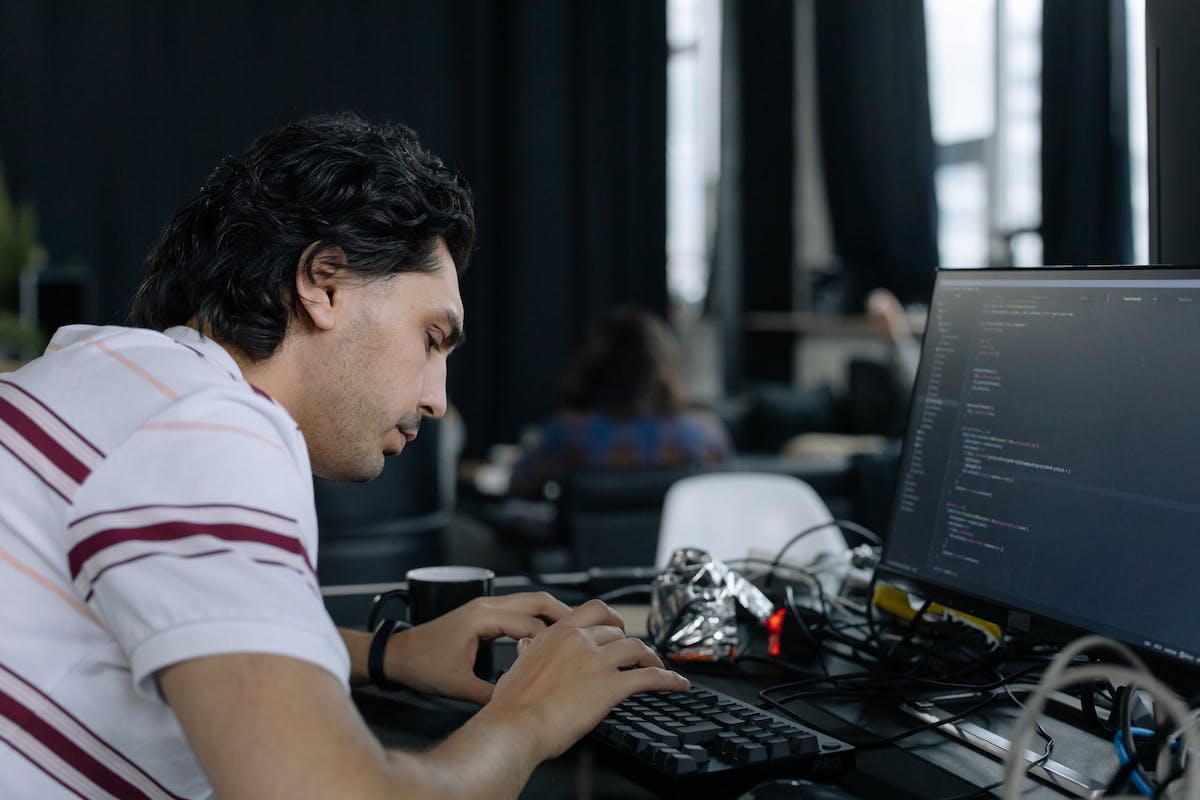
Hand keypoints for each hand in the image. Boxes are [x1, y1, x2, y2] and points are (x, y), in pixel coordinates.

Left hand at [384, 591, 570, 703]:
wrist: (397, 655)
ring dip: (552, 613)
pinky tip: (546, 633)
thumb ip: (491, 694)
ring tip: (574, 631)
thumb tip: (518, 704)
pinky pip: (517, 609)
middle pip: (537, 600)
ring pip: (529, 601)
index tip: (573, 654)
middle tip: (588, 630)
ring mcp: (484, 606)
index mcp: (483, 618)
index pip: (531, 624)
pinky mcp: (482, 613)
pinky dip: (536, 618)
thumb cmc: (422, 665)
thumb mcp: (458, 686)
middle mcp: (486, 605)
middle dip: (565, 613)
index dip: (553, 641)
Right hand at [485, 599, 690, 760]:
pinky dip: (668, 678)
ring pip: (636, 648)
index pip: (594, 610)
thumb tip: (529, 644)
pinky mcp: (611, 685)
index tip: (618, 627)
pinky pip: (649, 677)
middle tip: (636, 654)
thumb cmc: (512, 704)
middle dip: (629, 643)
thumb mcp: (517, 666)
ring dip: (651, 657)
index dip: (612, 618)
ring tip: (657, 666)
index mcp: (557, 633)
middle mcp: (579, 640)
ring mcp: (597, 661)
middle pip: (617, 632)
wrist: (516, 725)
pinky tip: (677, 684)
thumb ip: (529, 651)